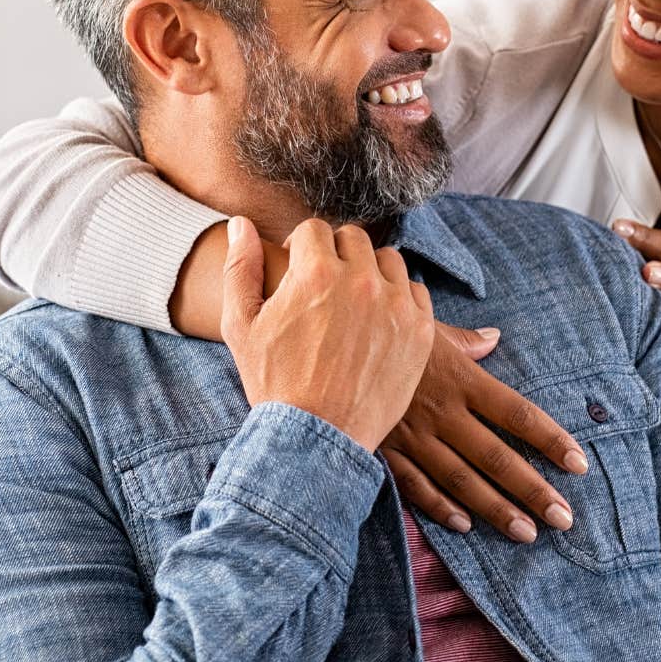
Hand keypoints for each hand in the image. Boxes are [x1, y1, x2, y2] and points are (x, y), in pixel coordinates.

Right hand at [221, 217, 434, 450]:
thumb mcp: (241, 325)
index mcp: (315, 272)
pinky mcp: (420, 330)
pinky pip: (415, 292)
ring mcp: (395, 305)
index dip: (301, 247)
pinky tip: (378, 321)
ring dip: (370, 272)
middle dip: (336, 255)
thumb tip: (241, 224)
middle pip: (353, 238)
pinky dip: (398, 299)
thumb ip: (240, 267)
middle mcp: (360, 281)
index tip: (299, 270)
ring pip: (388, 260)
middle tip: (325, 287)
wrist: (316, 437)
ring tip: (354, 302)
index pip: (314, 229)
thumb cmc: (273, 382)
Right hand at [381, 324, 588, 542]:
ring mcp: (412, 434)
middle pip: (497, 457)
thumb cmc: (381, 328)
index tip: (578, 464)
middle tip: (564, 518)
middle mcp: (442, 411)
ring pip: (461, 479)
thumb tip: (494, 338)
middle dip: (533, 490)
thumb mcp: (425, 325)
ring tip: (526, 533)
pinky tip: (465, 525)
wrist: (325, 340)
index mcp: (460, 378)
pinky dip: (440, 507)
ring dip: (496, 509)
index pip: (516, 413)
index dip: (550, 440)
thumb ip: (465, 340)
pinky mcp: (385, 449)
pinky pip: (416, 485)